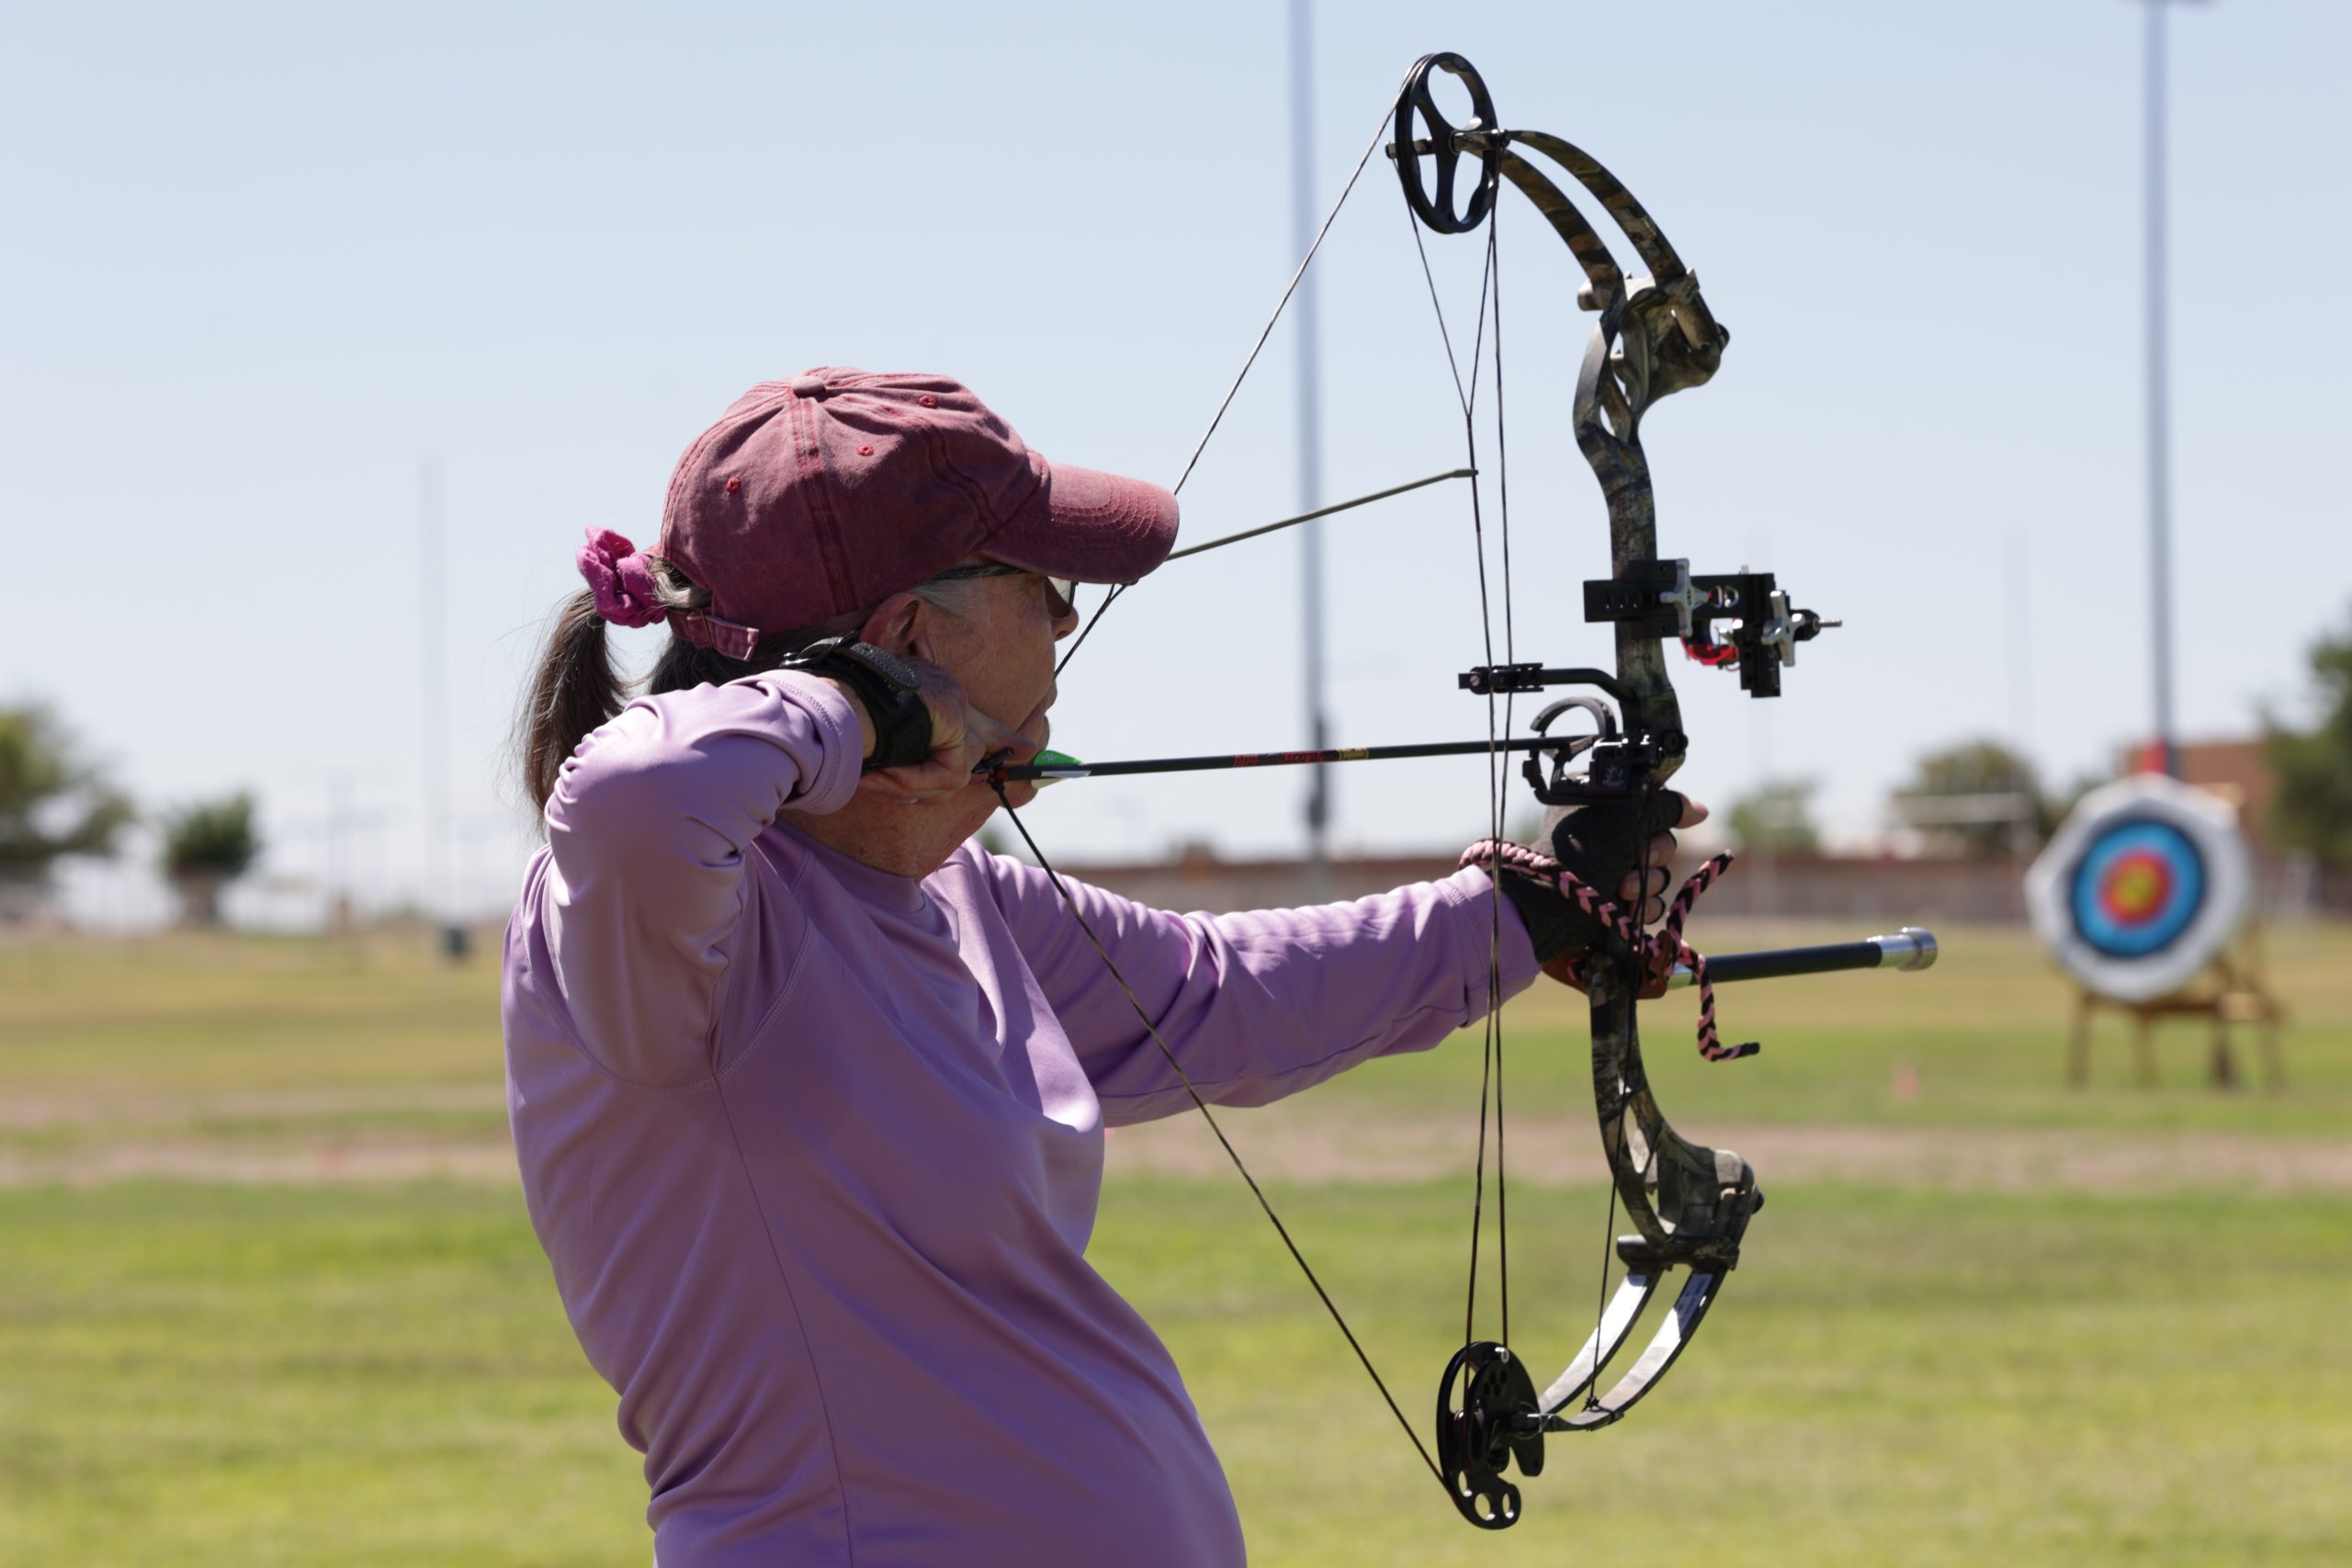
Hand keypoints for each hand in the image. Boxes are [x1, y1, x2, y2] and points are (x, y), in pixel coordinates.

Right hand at [837, 659, 1031, 802]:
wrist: (832, 703)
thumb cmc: (841, 716)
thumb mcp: (877, 735)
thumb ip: (903, 751)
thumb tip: (906, 776)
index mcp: (929, 692)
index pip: (970, 716)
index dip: (997, 735)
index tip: (1023, 748)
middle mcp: (947, 693)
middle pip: (986, 735)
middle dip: (1006, 748)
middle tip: (1029, 753)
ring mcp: (953, 704)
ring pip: (955, 771)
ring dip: (914, 785)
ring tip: (876, 779)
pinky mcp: (955, 720)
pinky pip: (948, 773)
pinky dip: (915, 782)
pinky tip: (884, 775)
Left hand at [1470, 791, 1709, 982]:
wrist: (1557, 903)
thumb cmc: (1588, 850)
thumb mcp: (1631, 815)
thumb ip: (1668, 806)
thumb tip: (1700, 810)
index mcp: (1602, 803)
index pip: (1650, 800)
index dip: (1663, 812)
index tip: (1672, 819)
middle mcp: (1605, 833)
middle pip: (1660, 837)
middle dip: (1654, 850)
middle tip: (1637, 855)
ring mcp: (1610, 868)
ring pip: (1658, 872)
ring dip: (1647, 881)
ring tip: (1622, 886)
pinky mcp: (1615, 901)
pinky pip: (1650, 902)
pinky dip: (1642, 904)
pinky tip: (1625, 904)